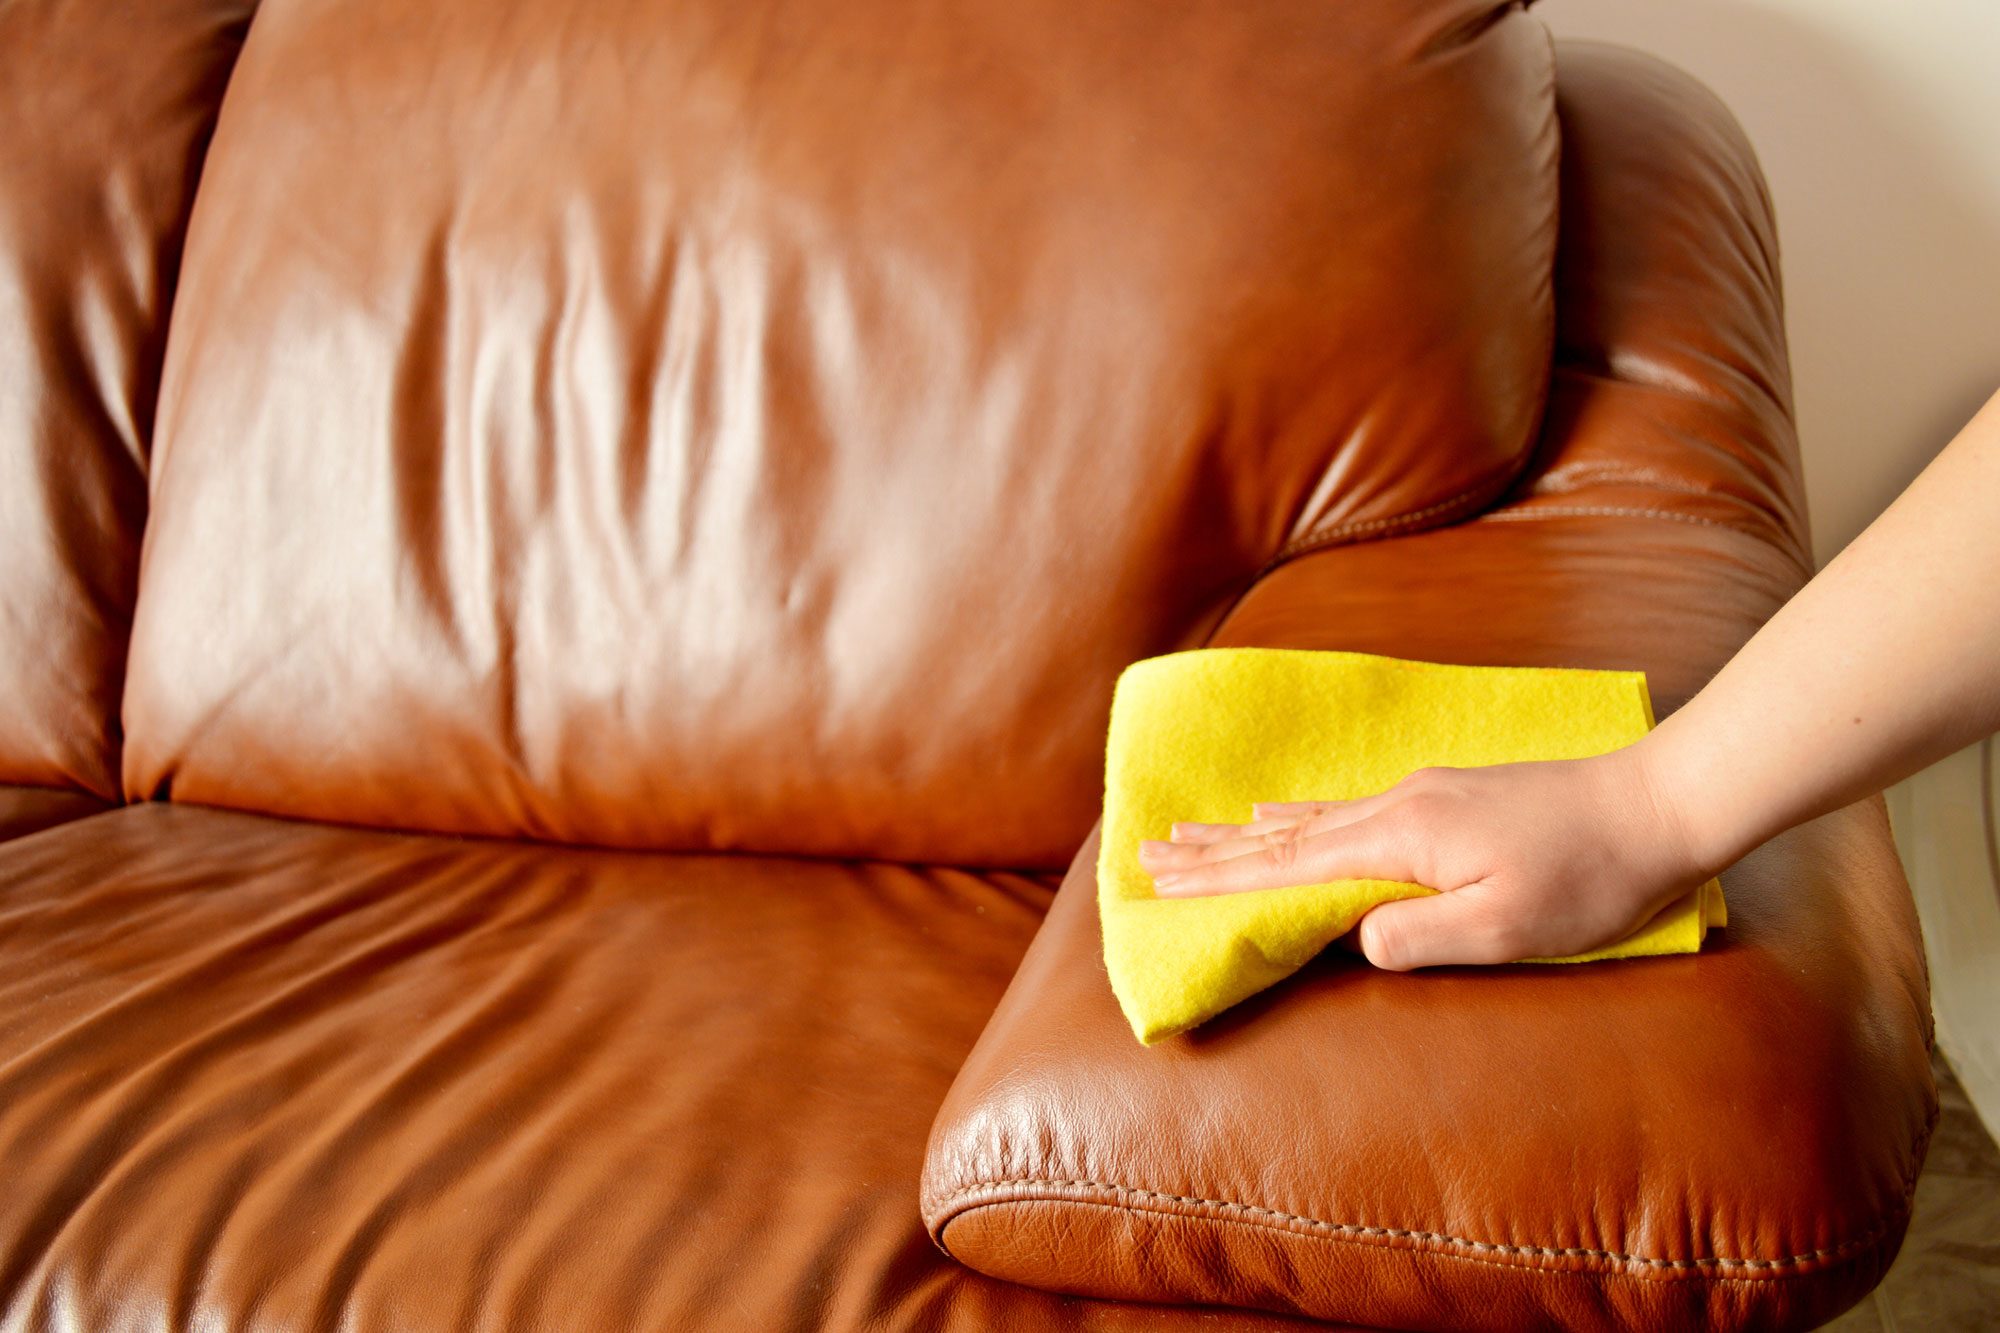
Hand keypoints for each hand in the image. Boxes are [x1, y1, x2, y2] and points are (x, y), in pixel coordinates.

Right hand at [1134, 748, 1711, 970]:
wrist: (1655, 806)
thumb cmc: (1589, 878)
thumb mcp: (1508, 928)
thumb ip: (1422, 935)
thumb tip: (1355, 939)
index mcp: (1402, 839)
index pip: (1289, 865)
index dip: (1221, 881)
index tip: (1159, 884)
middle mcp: (1398, 806)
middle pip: (1282, 835)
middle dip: (1212, 852)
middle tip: (1145, 855)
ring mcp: (1420, 795)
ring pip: (1308, 817)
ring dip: (1244, 831)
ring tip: (1191, 832)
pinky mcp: (1443, 797)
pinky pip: (1343, 807)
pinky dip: (1296, 816)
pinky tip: (1280, 813)